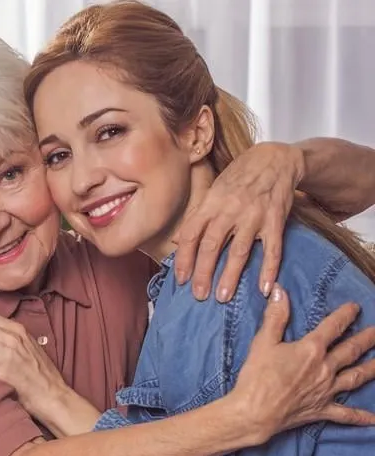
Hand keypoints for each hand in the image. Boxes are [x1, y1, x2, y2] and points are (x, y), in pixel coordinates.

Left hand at [172, 142, 304, 302]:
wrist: (276, 158)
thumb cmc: (240, 177)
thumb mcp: (214, 190)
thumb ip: (199, 216)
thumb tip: (180, 240)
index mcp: (211, 204)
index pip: (191, 235)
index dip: (184, 258)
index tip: (180, 279)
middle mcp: (229, 210)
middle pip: (211, 245)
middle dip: (203, 273)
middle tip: (199, 295)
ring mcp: (253, 215)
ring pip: (238, 250)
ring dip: (230, 275)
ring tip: (223, 296)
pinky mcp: (275, 220)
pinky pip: (272, 248)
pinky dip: (268, 269)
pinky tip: (263, 287)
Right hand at [234, 284, 374, 440]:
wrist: (255, 413)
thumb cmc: (256, 378)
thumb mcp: (262, 342)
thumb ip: (275, 317)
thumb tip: (280, 291)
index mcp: (311, 350)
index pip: (333, 327)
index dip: (345, 315)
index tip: (355, 307)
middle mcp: (325, 368)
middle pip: (351, 350)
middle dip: (368, 339)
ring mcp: (327, 390)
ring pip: (356, 377)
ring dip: (372, 368)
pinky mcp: (322, 409)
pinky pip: (345, 414)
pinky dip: (360, 417)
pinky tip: (373, 418)